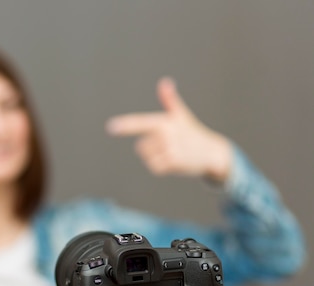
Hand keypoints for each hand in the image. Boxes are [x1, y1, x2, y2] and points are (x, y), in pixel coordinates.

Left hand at [106, 78, 232, 182]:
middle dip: (151, 148)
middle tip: (170, 146)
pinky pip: (154, 167)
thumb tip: (165, 81)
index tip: (111, 128)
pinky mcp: (173, 162)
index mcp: (164, 122)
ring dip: (156, 159)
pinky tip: (174, 162)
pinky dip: (161, 167)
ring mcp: (170, 148)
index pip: (140, 123)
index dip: (125, 125)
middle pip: (140, 146)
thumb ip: (169, 100)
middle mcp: (166, 134)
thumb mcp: (181, 115)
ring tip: (172, 153)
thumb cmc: (192, 132)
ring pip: (147, 158)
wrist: (212, 152)